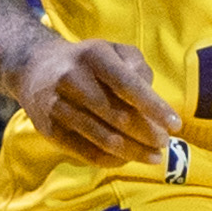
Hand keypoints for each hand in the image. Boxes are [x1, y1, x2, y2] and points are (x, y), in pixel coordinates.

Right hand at [19, 32, 181, 168]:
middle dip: (147, 134)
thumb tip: (150, 95)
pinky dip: (110, 160)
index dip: (154, 107)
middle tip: (165, 143)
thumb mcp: (113, 50)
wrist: (35, 69)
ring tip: (154, 157)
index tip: (175, 125)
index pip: (128, 85)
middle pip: (118, 116)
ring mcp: (57, 106)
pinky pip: (84, 151)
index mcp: (94, 56)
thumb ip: (136, 66)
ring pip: (102, 138)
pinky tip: (127, 160)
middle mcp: (72, 80)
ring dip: (133, 152)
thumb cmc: (87, 61)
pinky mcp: (48, 130)